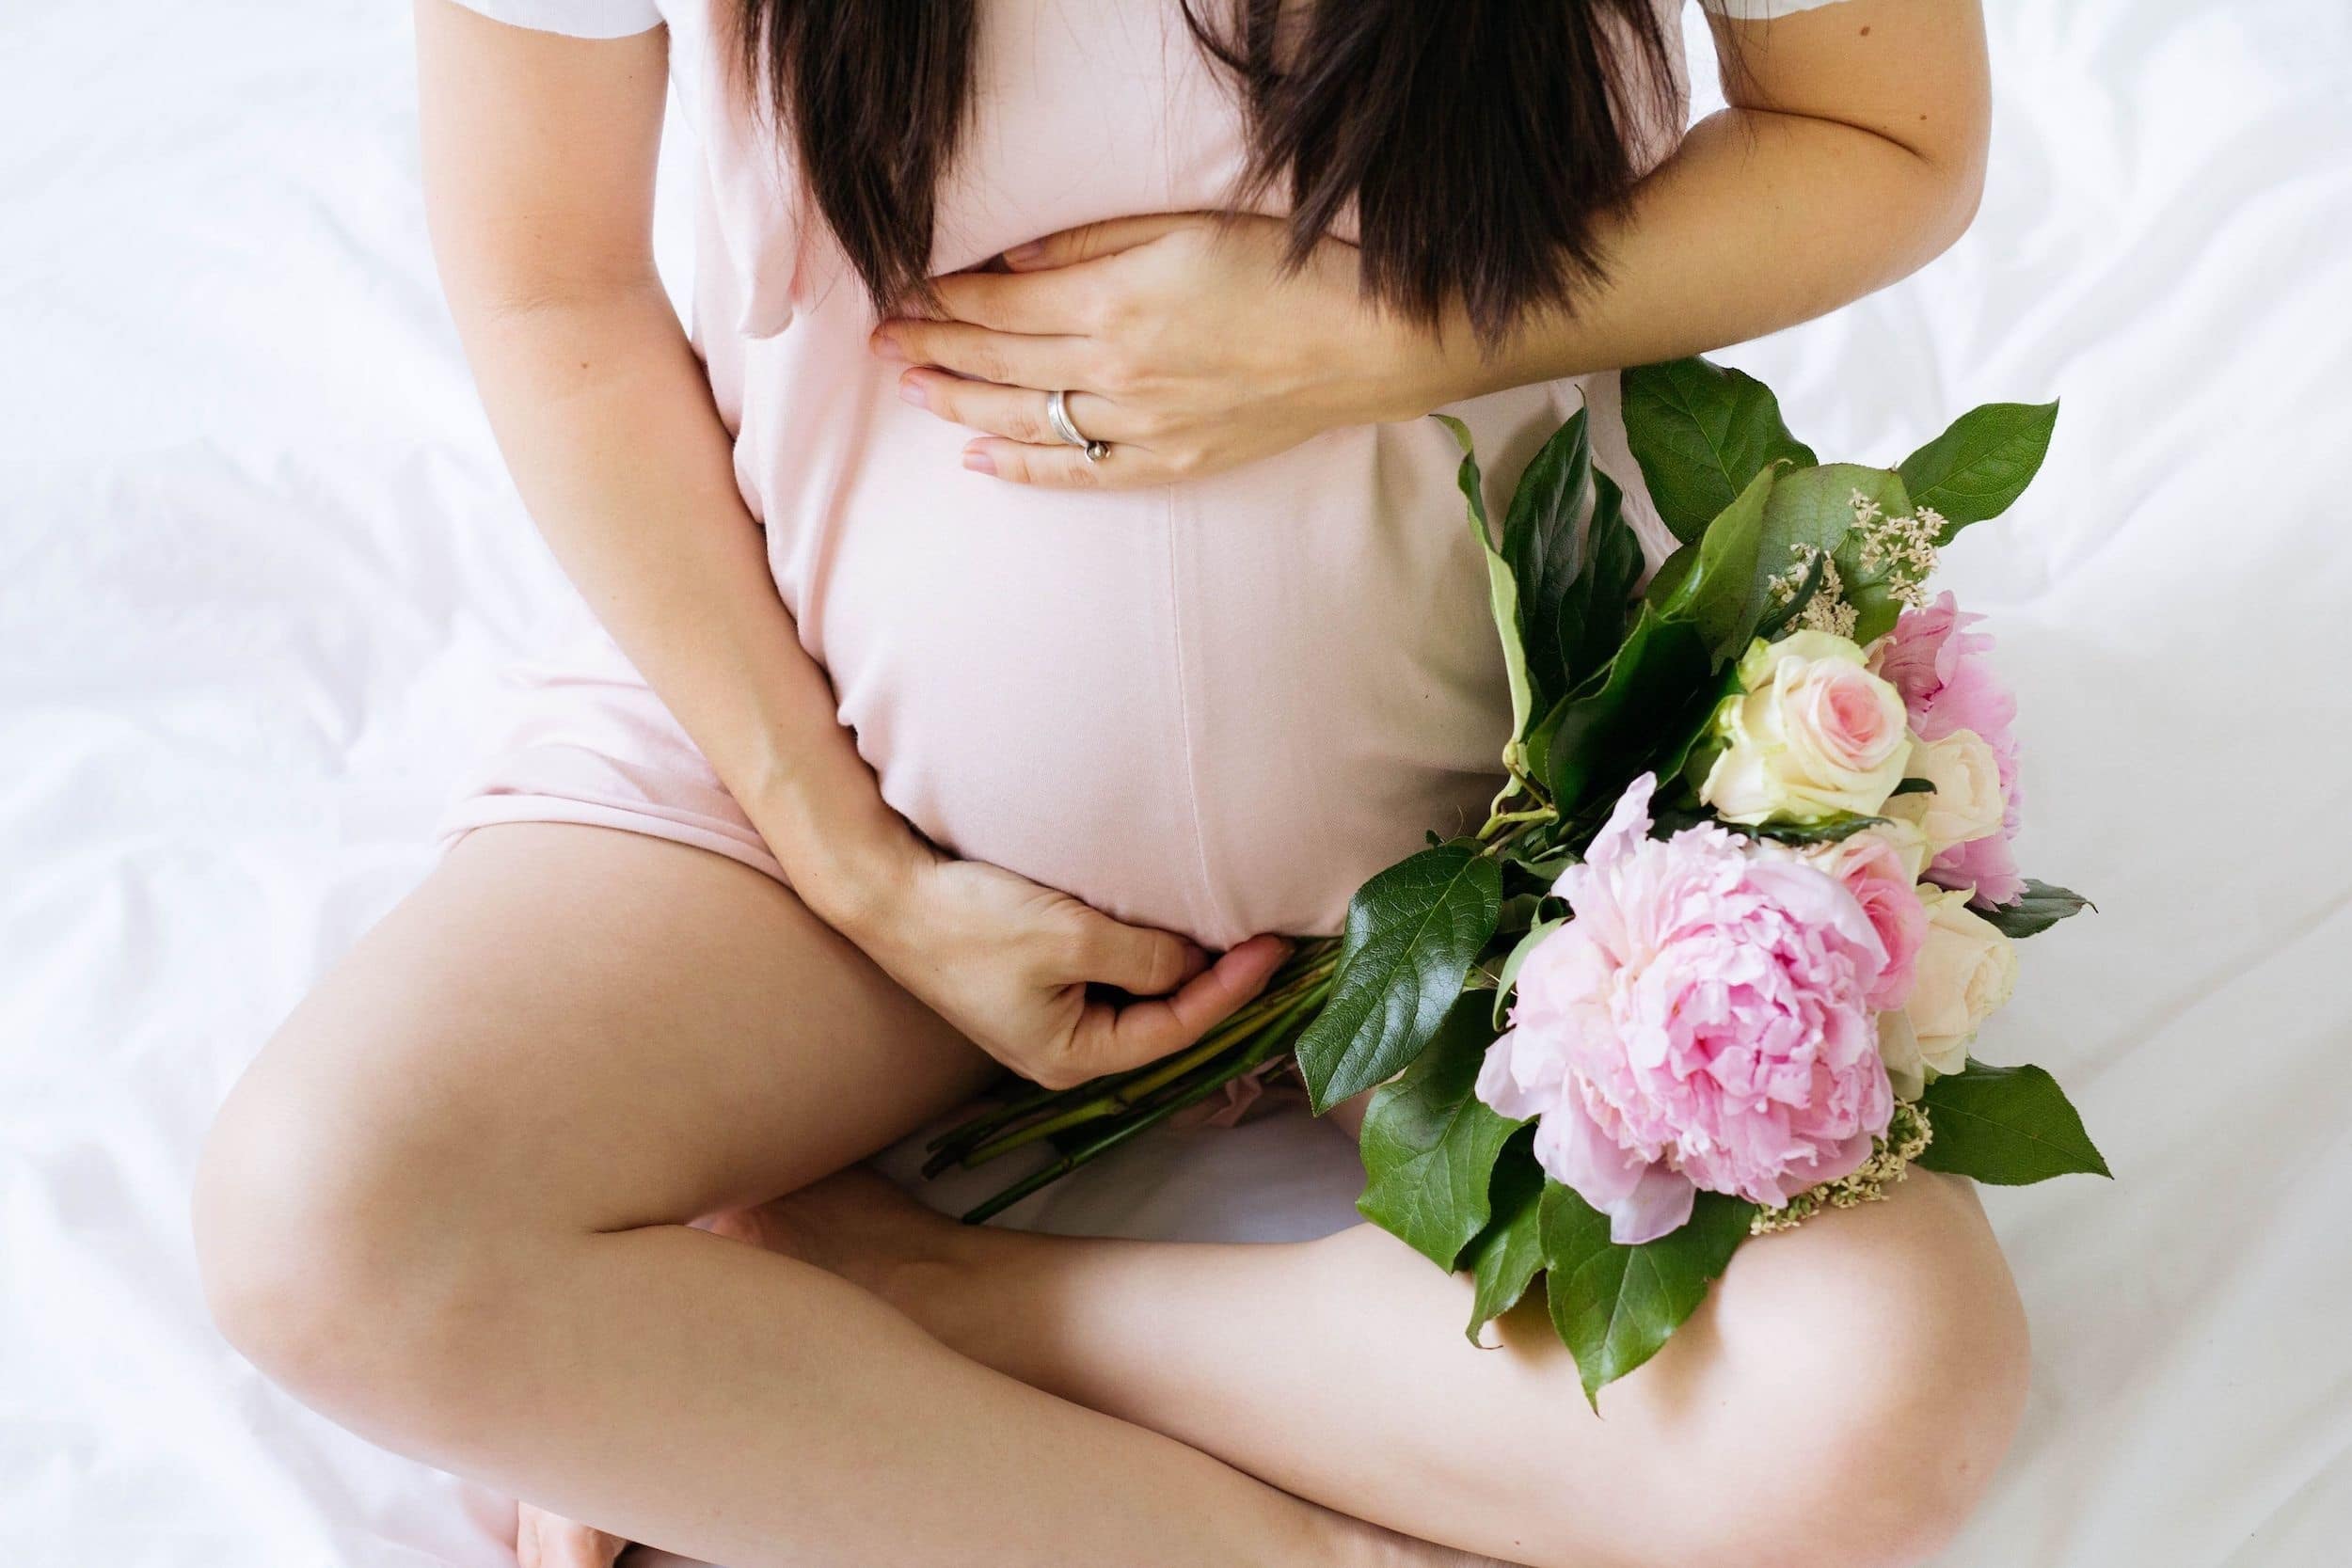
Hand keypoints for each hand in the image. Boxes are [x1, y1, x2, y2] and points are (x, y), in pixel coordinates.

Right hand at [840, 847, 1289, 1089]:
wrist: (886, 895)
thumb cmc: (970, 921)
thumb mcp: (1071, 937)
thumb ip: (1146, 956)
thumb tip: (1199, 960)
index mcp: (1072, 1056)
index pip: (1177, 1029)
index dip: (1233, 989)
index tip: (1273, 946)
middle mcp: (1064, 1050)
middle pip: (1161, 1021)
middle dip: (1215, 983)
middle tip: (1268, 938)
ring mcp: (1047, 1019)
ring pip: (1137, 997)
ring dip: (1180, 965)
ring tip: (1232, 929)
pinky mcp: (1035, 984)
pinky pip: (1109, 976)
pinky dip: (1145, 953)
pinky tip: (1171, 923)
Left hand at [872, 213, 1457, 488]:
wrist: (1370, 342)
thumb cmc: (1286, 268)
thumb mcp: (1185, 225)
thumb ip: (1091, 242)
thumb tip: (1011, 260)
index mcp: (1113, 301)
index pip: (998, 303)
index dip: (943, 296)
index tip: (903, 287)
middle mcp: (1115, 370)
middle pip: (998, 361)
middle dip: (932, 347)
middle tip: (881, 341)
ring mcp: (1141, 425)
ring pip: (1025, 418)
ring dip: (960, 405)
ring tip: (913, 390)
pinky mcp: (1171, 461)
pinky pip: (1079, 471)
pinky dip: (1024, 467)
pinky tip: (979, 461)